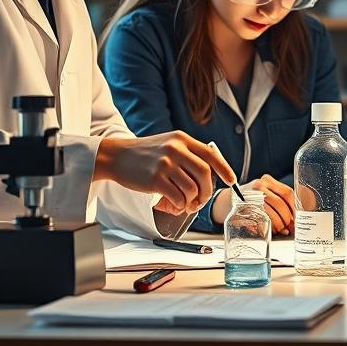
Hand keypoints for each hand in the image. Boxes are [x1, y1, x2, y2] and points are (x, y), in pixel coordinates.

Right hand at [95, 131, 233, 214]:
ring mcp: (165, 164)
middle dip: (207, 191)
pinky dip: (180, 205)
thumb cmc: (144, 154)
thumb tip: (210, 174)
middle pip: (205, 174)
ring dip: (192, 202)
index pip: (210, 154)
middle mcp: (176, 149)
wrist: (116, 156)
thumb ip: (187, 154)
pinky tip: (174, 205)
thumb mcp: (168, 144)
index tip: (230, 180)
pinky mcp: (155, 179)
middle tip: (201, 201)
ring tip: (186, 205)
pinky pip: (178, 197)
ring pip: (192, 188)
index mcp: (182, 139)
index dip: (224, 168)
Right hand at [211, 175, 294, 234]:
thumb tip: (295, 220)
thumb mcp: (265, 194)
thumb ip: (280, 202)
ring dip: (279, 224)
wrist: (226, 202)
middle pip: (281, 203)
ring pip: (271, 212)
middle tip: (290, 228)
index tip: (298, 219)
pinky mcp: (243, 208)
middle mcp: (259, 185)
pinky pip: (260, 218)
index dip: (295, 208)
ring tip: (280, 230)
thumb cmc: (250, 200)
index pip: (288, 193)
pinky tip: (270, 229)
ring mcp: (250, 196)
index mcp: (268, 181)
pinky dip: (268, 226)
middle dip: (288, 219)